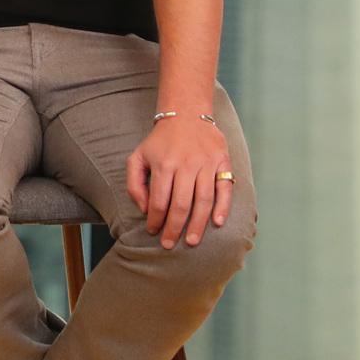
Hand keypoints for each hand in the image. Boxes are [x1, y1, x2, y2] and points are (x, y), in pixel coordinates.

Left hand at [124, 115, 233, 248]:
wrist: (186, 114)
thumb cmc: (159, 142)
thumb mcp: (138, 157)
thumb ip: (134, 184)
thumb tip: (145, 209)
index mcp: (163, 164)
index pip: (159, 201)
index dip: (156, 220)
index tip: (154, 232)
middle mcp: (186, 164)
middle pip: (181, 204)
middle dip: (175, 228)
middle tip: (170, 245)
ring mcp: (206, 163)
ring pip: (203, 200)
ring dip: (198, 224)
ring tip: (193, 241)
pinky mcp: (222, 162)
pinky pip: (225, 188)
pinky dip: (223, 207)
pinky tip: (218, 223)